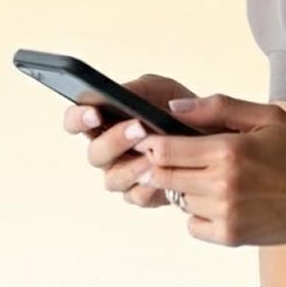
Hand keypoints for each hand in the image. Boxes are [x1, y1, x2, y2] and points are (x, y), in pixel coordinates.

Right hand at [61, 73, 197, 209]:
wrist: (210, 137)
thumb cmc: (177, 110)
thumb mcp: (162, 90)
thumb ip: (141, 90)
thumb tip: (126, 95)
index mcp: (104, 122)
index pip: (75, 121)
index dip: (78, 118)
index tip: (94, 112)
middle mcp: (108, 152)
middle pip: (94, 153)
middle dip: (114, 141)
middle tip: (138, 128)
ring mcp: (122, 175)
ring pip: (113, 179)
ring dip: (132, 167)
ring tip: (152, 155)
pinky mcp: (142, 195)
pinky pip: (137, 196)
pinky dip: (148, 187)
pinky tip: (160, 176)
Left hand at [133, 93, 285, 246]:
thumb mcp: (266, 116)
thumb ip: (217, 108)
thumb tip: (174, 108)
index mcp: (229, 151)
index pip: (165, 150)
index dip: (151, 143)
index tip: (151, 138)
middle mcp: (223, 185)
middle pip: (163, 176)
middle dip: (161, 164)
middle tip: (176, 156)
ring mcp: (226, 214)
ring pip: (178, 200)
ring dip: (184, 187)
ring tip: (209, 176)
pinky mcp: (232, 236)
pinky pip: (193, 226)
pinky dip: (198, 213)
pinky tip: (220, 199)